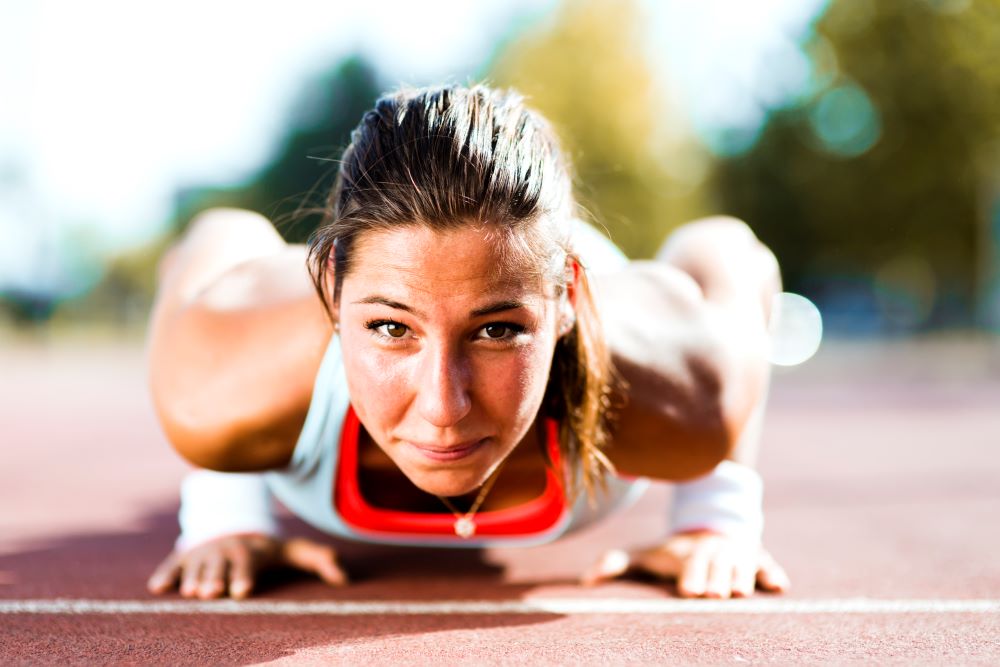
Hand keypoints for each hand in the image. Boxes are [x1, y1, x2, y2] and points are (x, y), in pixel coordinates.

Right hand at [147, 533, 347, 599]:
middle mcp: (226, 550)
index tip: (244, 592)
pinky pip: (173, 565)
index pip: (249, 562)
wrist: (235, 527)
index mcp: (251, 550)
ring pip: (197, 566)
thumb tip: (346, 579)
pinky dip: (166, 574)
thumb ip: (321, 560)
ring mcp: (204, 553)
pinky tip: (158, 588)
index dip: (245, 576)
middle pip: (220, 565)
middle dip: (216, 578)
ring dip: (193, 578)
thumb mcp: (295, 551)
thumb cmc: (267, 549)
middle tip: (212, 594)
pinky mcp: (185, 557)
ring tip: (192, 594)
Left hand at [581, 530, 789, 597]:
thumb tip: (584, 581)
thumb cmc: (671, 552)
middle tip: (715, 594)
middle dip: (715, 579)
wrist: (708, 528)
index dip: (690, 577)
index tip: (687, 591)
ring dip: (742, 577)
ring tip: (740, 592)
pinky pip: (767, 565)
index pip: (689, 567)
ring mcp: (737, 555)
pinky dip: (772, 573)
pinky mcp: (758, 558)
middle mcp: (713, 554)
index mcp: (687, 556)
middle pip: (716, 567)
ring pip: (742, 566)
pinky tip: (778, 586)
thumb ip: (615, 563)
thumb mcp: (644, 554)